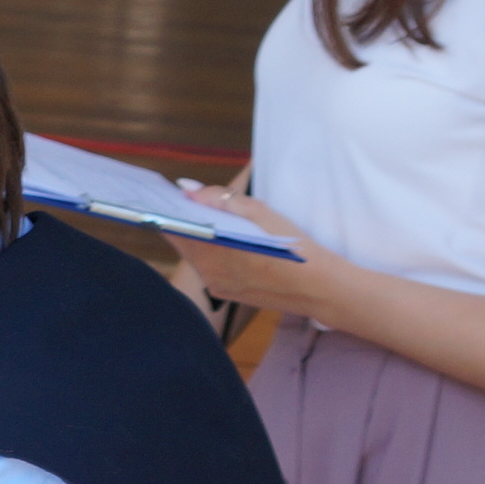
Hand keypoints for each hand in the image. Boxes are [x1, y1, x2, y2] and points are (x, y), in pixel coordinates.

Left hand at [165, 185, 330, 321]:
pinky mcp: (226, 294)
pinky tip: (225, 244)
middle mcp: (206, 270)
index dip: (170, 210)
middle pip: (184, 241)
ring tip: (208, 220)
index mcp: (210, 248)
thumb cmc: (290, 245)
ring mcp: (215, 285)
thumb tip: (188, 189)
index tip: (166, 196)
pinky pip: (210, 270)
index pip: (174, 226)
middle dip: (185, 223)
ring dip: (199, 239)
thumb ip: (219, 198)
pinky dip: (212, 255)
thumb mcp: (258, 211)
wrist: (317, 286)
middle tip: (189, 204)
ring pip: (196, 256)